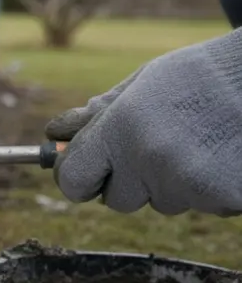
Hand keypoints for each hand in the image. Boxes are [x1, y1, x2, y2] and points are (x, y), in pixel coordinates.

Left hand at [44, 29, 241, 215]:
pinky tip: (223, 155)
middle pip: (117, 200)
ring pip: (162, 202)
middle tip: (158, 146)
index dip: (76, 178)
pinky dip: (208, 188)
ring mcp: (187, 185)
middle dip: (130, 181)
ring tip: (201, 142)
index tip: (86, 173)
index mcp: (121, 129)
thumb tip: (58, 135)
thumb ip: (101, 114)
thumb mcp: (145, 83)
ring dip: (173, 182)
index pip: (72, 180)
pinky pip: (200, 206)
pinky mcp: (222, 200)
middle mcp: (149, 160)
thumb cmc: (205, 76)